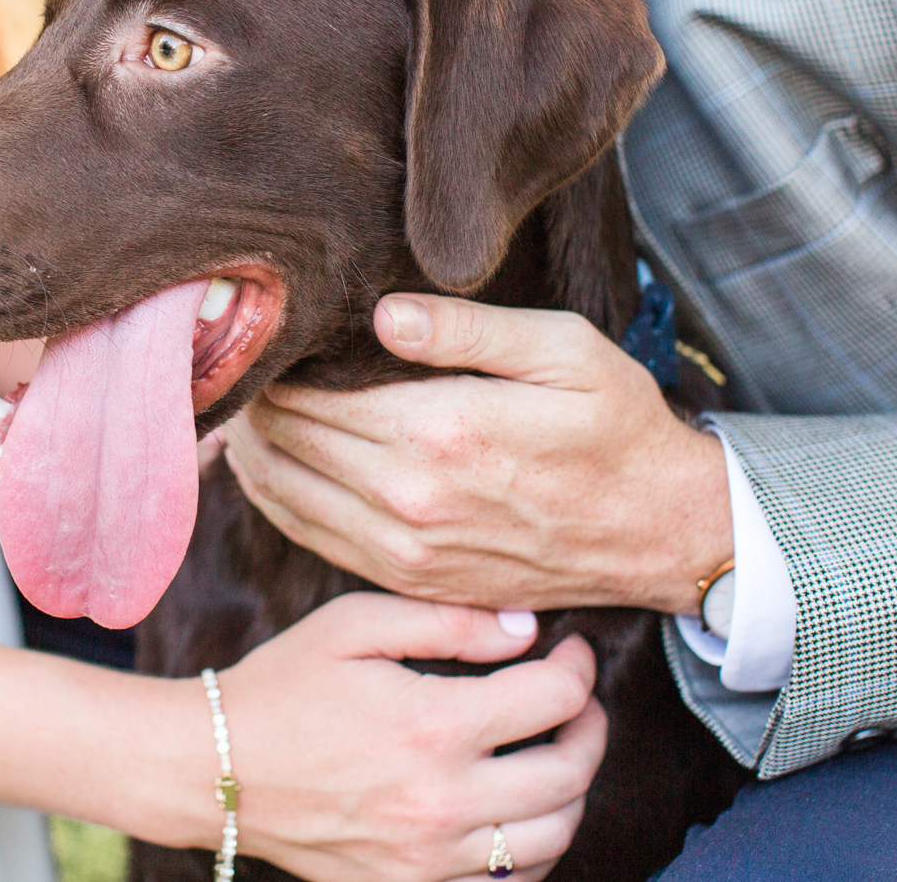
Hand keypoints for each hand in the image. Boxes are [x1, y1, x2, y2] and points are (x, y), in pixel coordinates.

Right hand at [225, 593, 604, 881]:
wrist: (216, 770)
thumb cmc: (284, 686)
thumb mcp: (355, 625)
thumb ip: (449, 621)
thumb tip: (527, 630)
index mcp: (432, 726)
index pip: (555, 700)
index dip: (578, 669)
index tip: (571, 652)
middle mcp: (441, 802)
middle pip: (570, 776)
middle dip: (592, 729)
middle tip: (578, 703)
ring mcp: (428, 859)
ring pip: (552, 839)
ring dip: (570, 792)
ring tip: (553, 753)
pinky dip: (531, 847)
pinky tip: (514, 808)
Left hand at [226, 294, 731, 613]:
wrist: (660, 531)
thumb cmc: (616, 426)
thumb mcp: (563, 350)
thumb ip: (467, 328)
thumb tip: (382, 314)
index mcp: (442, 431)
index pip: (312, 397)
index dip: (274, 366)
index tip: (257, 335)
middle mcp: (413, 499)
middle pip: (289, 445)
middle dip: (256, 405)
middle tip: (236, 367)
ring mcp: (409, 551)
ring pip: (289, 498)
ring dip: (255, 455)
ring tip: (243, 412)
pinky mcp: (415, 581)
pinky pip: (317, 541)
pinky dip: (281, 503)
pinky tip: (271, 469)